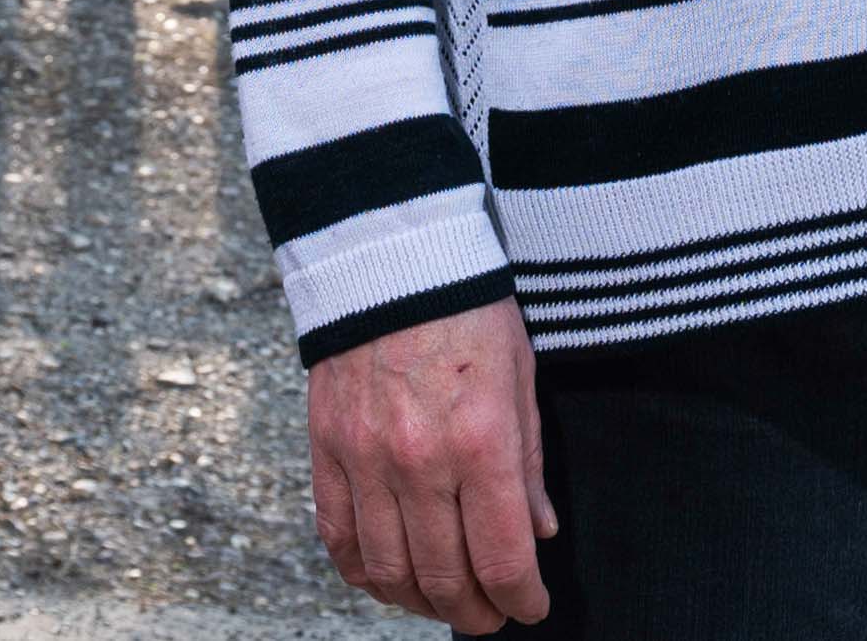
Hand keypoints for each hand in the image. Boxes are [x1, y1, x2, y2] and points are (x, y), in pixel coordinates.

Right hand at [307, 296, 552, 627]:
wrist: (393, 260)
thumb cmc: (469, 312)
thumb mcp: (522, 379)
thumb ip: (529, 462)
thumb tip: (538, 533)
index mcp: (481, 443)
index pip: (500, 557)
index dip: (520, 599)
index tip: (530, 608)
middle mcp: (421, 462)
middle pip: (444, 577)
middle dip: (475, 611)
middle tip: (492, 616)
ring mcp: (366, 461)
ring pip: (388, 571)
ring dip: (420, 602)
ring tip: (444, 602)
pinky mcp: (327, 452)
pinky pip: (339, 539)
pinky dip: (364, 574)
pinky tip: (388, 578)